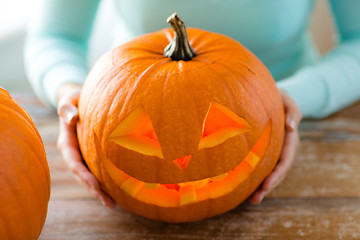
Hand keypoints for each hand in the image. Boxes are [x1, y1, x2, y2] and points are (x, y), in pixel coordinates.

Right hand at [57, 83, 114, 208]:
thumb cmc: (74, 98)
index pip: (75, 163)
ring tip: (114, 205)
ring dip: (100, 191)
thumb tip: (69, 115)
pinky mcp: (90, 155)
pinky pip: (97, 170)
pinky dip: (104, 181)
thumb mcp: (70, 99)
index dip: (85, 176)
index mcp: (67, 143)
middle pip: (83, 176)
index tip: (96, 186)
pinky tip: (117, 190)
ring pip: (90, 177)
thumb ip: (67, 108)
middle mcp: (73, 153)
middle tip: (110, 203)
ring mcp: (82, 155)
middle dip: (95, 190)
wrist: (76, 99)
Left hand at [249, 89, 301, 203]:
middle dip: (267, 186)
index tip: (267, 186)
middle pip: (277, 172)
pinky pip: (259, 165)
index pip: (285, 160)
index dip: (277, 174)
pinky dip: (253, 177)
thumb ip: (293, 111)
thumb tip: (292, 127)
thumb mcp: (287, 100)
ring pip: (268, 172)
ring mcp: (273, 151)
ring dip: (260, 187)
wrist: (267, 96)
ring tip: (251, 200)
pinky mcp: (262, 150)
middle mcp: (282, 149)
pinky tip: (244, 187)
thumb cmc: (278, 97)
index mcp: (290, 140)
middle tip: (255, 199)